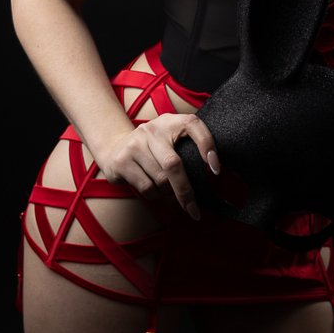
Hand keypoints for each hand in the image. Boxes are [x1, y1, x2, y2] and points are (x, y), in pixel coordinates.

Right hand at [99, 113, 220, 219]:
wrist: (114, 147)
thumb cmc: (154, 150)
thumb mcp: (171, 141)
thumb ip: (190, 150)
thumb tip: (219, 178)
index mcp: (171, 121)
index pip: (193, 125)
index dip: (207, 144)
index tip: (216, 170)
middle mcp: (153, 129)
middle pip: (174, 165)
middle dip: (186, 191)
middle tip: (195, 211)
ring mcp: (135, 143)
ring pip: (160, 180)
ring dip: (169, 194)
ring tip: (170, 194)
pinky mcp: (122, 160)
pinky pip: (146, 187)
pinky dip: (155, 196)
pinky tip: (155, 192)